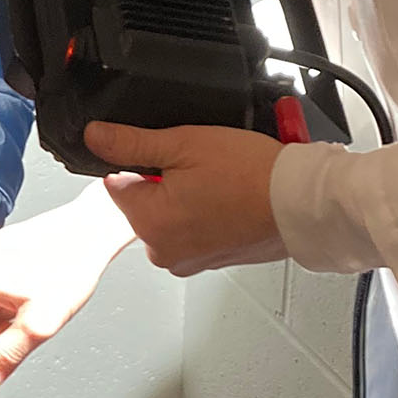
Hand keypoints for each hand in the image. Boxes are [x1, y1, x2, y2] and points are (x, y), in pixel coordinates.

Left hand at [86, 123, 288, 275]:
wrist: (303, 203)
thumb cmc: (253, 175)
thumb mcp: (184, 144)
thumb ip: (131, 142)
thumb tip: (94, 137)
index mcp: (148, 223)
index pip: (116, 182)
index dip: (142, 162)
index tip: (171, 156)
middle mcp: (163, 251)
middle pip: (142, 201)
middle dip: (163, 180)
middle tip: (201, 167)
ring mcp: (189, 260)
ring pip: (169, 214)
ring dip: (185, 196)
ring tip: (219, 183)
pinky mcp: (211, 261)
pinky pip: (193, 230)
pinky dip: (205, 213)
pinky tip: (228, 198)